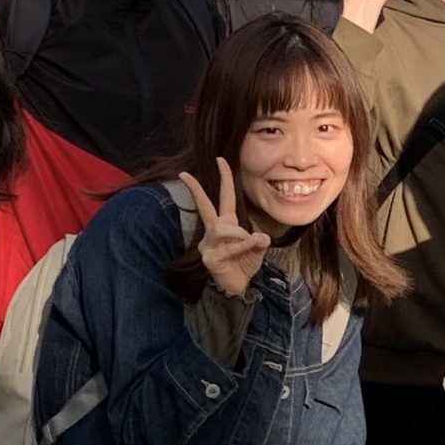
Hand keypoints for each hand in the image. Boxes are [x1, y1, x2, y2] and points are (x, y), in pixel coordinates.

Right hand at [179, 160, 272, 297]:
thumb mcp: (257, 247)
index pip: (225, 196)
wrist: (238, 285)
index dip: (224, 177)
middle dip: (195, 189)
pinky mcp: (209, 258)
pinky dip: (241, 247)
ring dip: (239, 233)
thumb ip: (259, 240)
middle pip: (204, 206)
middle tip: (184, 174)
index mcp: (226, 222)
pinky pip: (228, 248)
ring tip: (251, 240)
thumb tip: (260, 237)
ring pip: (222, 229)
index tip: (220, 159)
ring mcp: (209, 244)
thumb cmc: (244, 262)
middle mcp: (214, 230)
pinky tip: (250, 246)